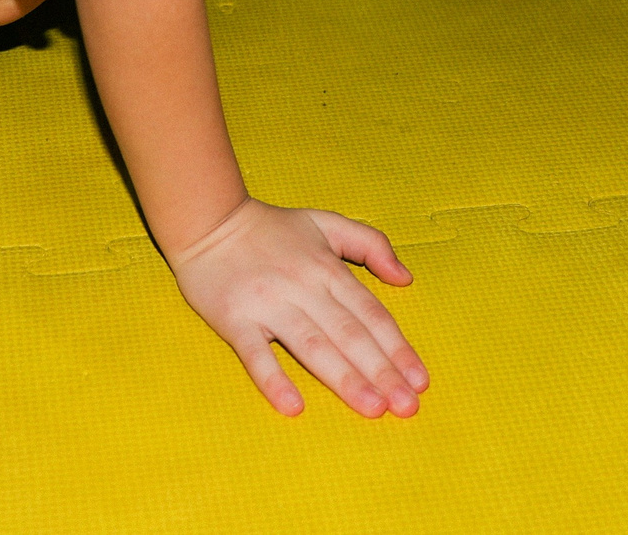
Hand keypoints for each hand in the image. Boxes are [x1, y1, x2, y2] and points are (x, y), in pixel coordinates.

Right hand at [165, 196, 429, 418]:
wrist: (207, 220)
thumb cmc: (270, 227)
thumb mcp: (325, 222)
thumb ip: (371, 243)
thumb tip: (405, 277)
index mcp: (327, 268)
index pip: (370, 313)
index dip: (397, 348)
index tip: (419, 381)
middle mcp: (303, 287)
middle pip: (349, 334)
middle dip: (381, 372)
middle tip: (406, 406)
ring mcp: (268, 304)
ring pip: (312, 346)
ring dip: (344, 379)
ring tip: (372, 408)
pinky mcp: (234, 319)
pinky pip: (255, 354)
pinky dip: (273, 379)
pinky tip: (293, 406)